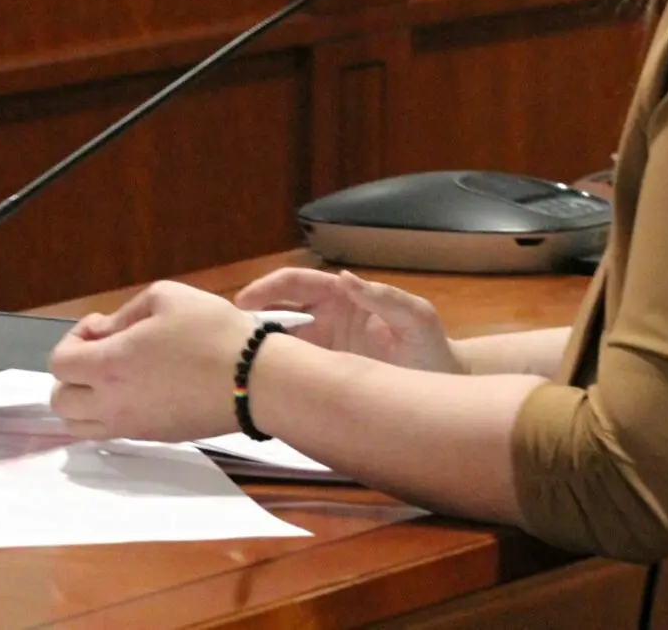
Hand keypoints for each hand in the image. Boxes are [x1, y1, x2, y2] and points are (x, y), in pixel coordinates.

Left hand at [49, 281, 257, 440]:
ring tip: (115, 379)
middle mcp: (111, 402)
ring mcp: (131, 425)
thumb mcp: (170, 296)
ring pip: (78, 425)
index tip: (101, 328)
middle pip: (60, 400)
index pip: (58, 363)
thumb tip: (104, 332)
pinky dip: (111, 414)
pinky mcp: (153, 437)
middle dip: (72, 374)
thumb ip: (125, 312)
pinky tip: (142, 391)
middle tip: (103, 355)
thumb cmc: (214, 333)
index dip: (72, 340)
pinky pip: (111, 432)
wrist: (255, 379)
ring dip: (85, 400)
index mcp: (109, 365)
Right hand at [233, 267, 462, 373]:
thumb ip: (385, 298)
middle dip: (249, 317)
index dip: (270, 288)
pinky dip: (269, 375)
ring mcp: (321, 351)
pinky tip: (253, 384)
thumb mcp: (416, 318)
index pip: (299, 284)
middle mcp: (326, 320)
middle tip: (228, 334)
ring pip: (278, 343)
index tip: (245, 301)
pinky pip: (289, 374)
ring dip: (254, 347)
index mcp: (344, 298)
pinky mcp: (321, 378)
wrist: (439, 388)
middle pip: (278, 311)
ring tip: (232, 360)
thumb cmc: (430, 348)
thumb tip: (345, 278)